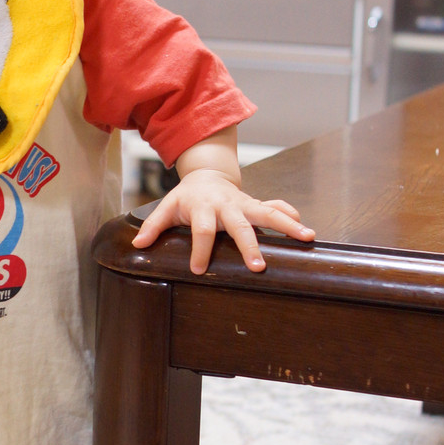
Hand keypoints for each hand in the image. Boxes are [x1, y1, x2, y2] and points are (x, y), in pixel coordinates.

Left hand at [131, 168, 313, 274]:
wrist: (206, 174)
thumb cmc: (186, 197)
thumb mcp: (167, 207)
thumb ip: (153, 225)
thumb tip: (137, 246)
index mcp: (203, 207)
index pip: (202, 230)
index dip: (200, 249)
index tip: (199, 270)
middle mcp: (227, 205)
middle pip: (240, 225)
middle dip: (249, 245)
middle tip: (258, 266)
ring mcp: (245, 204)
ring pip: (268, 213)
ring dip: (287, 225)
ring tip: (306, 237)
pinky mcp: (256, 204)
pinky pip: (276, 207)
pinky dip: (290, 215)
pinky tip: (304, 230)